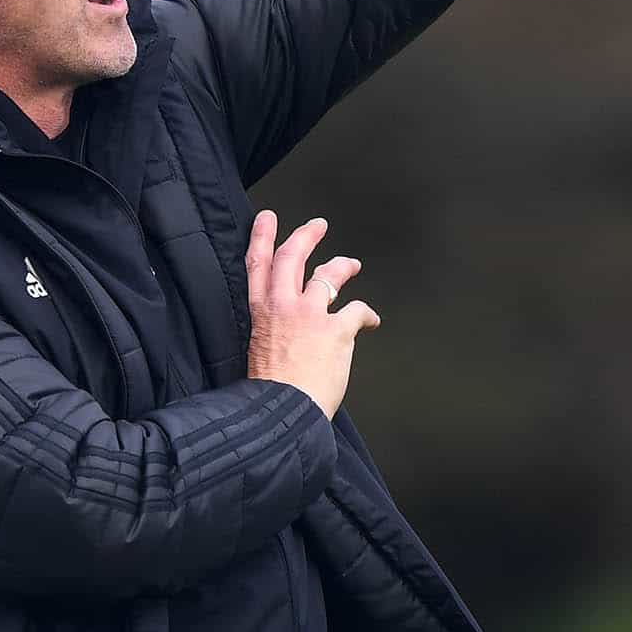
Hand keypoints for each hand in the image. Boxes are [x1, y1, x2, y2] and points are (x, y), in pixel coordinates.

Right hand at [242, 210, 378, 419]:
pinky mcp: (337, 330)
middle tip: (317, 225)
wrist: (282, 412)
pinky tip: (373, 320)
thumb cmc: (270, 391)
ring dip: (342, 265)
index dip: (262, 237)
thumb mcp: (259, 352)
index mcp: (261, 313)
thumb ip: (272, 333)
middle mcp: (284, 306)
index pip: (258, 265)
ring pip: (328, 275)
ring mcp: (311, 315)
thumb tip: (286, 333)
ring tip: (351, 264)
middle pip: (293, 257)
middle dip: (306, 236)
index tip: (267, 219)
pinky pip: (358, 310)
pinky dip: (368, 315)